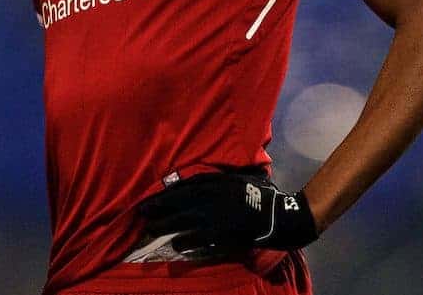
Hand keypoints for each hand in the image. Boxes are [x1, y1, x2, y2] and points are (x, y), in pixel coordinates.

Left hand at [136, 172, 318, 253]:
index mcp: (218, 182)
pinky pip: (200, 239)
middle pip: (179, 203)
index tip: (148, 199)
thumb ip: (220, 177)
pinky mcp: (225, 235)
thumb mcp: (241, 178)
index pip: (184, 187)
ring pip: (186, 221)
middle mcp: (214, 198)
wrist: (282, 217)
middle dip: (158, 209)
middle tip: (140, 214)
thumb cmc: (262, 195)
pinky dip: (187, 242)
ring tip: (151, 230)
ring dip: (167, 226)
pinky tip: (176, 245)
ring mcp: (218, 217)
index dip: (164, 194)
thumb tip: (196, 179)